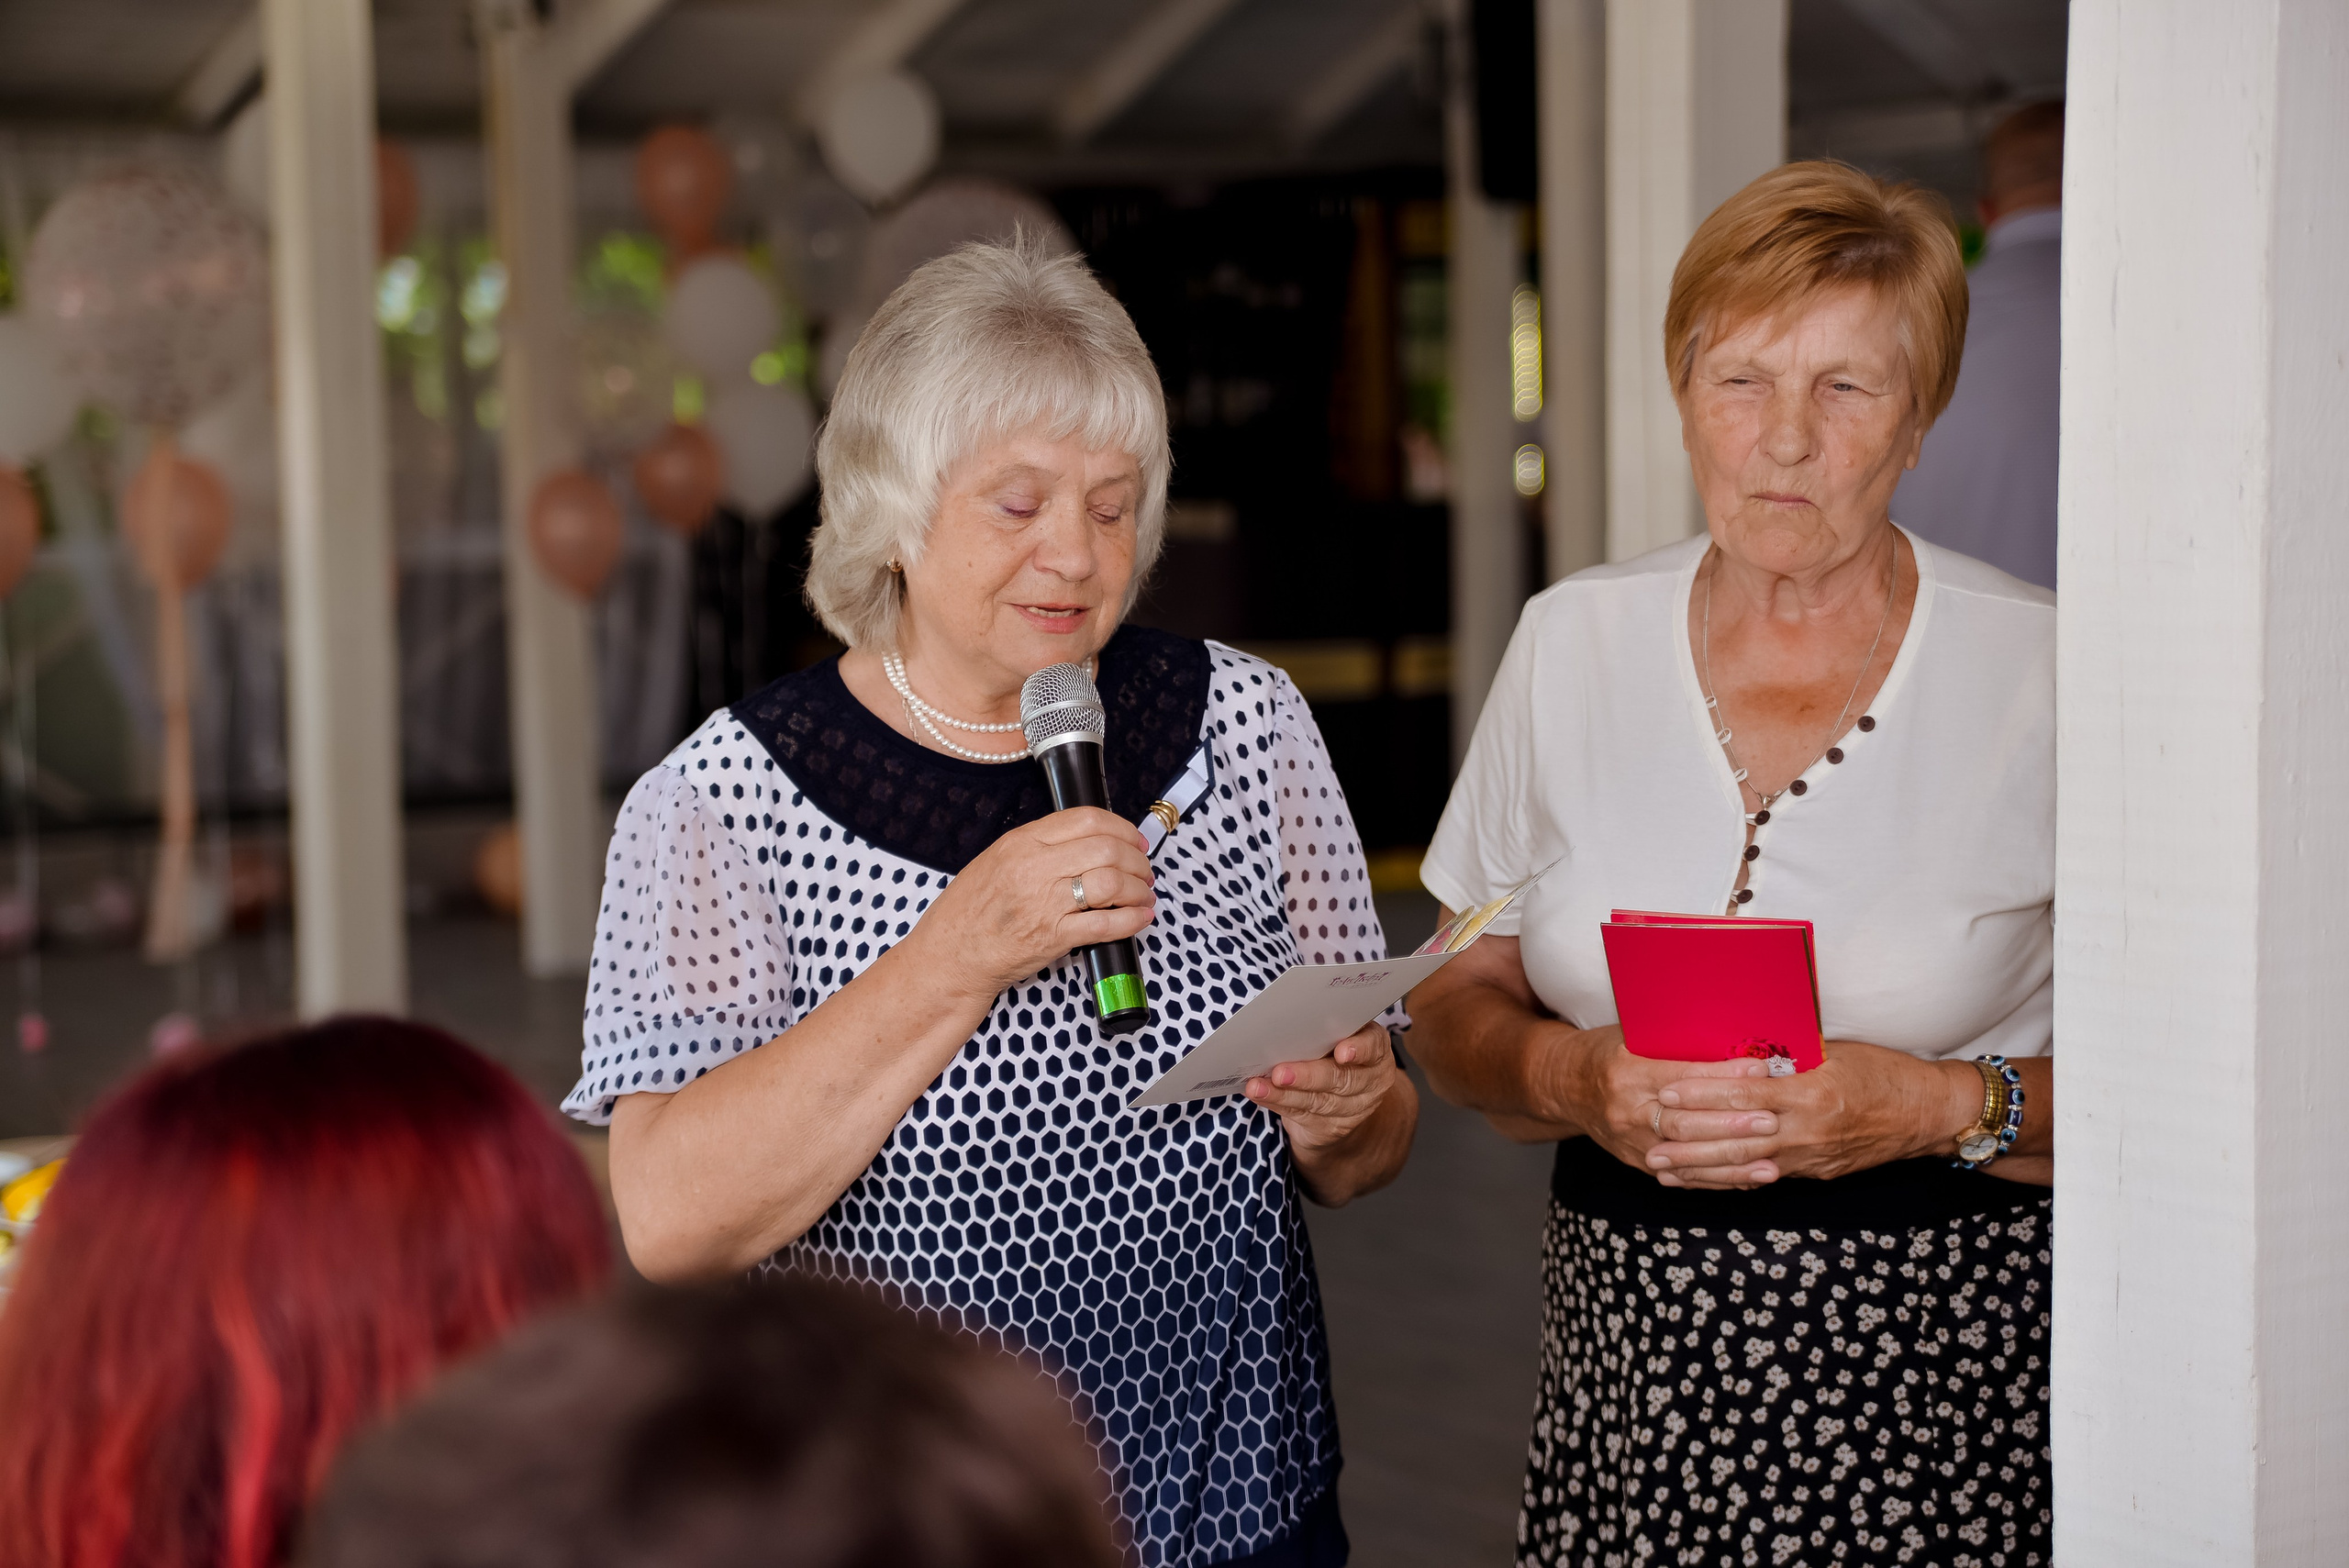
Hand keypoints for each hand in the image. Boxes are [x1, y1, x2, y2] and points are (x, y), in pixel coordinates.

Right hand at [914, 807, 1155, 999]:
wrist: (951, 955)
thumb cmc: (969, 911)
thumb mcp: (995, 861)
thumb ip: (1037, 846)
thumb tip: (1084, 840)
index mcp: (1021, 842)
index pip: (1086, 819)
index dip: (1121, 827)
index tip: (1134, 840)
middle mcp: (1035, 867)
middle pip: (1107, 849)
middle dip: (1137, 860)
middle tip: (1144, 870)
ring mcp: (1045, 903)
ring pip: (1112, 883)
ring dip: (1138, 889)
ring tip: (1143, 895)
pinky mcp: (1054, 937)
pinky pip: (1106, 924)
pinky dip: (1132, 920)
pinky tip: (1140, 918)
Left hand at [1246, 1021, 1402, 1159]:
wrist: (1344, 1101)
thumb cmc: (1333, 1053)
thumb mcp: (1338, 1037)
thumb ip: (1322, 1031)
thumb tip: (1285, 1022)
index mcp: (1376, 1050)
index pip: (1373, 1047)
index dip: (1359, 1050)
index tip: (1342, 1053)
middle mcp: (1371, 1081)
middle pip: (1340, 1079)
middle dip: (1307, 1076)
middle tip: (1280, 1072)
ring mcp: (1355, 1109)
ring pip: (1318, 1101)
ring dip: (1283, 1094)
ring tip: (1258, 1086)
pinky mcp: (1332, 1127)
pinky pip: (1303, 1115)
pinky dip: (1278, 1103)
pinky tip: (1261, 1094)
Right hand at [1542, 1024, 1777, 1176]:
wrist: (1564, 1085)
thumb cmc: (1607, 1052)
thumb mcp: (1634, 1037)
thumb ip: (1677, 1044)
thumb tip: (1737, 1040)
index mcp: (1627, 1071)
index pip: (1682, 1076)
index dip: (1722, 1076)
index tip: (1759, 1070)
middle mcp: (1626, 1109)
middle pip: (1685, 1122)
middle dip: (1732, 1124)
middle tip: (1771, 1120)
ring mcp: (1630, 1141)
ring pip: (1686, 1156)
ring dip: (1731, 1162)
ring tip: (1771, 1162)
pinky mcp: (1637, 1161)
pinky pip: (1682, 1175)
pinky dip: (1717, 1179)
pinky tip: (1749, 1179)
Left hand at [1645, 1038, 1975, 1188]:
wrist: (1927, 1113)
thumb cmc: (1882, 1071)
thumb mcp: (1833, 1053)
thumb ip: (1786, 1058)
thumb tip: (1738, 1051)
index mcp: (1810, 1090)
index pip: (1743, 1094)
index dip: (1701, 1094)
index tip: (1665, 1091)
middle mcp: (1809, 1129)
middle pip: (1737, 1137)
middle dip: (1689, 1141)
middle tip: (1649, 1139)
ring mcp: (1812, 1156)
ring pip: (1746, 1165)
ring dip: (1701, 1169)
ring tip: (1663, 1168)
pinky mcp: (1817, 1172)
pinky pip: (1766, 1177)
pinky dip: (1732, 1179)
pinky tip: (1704, 1180)